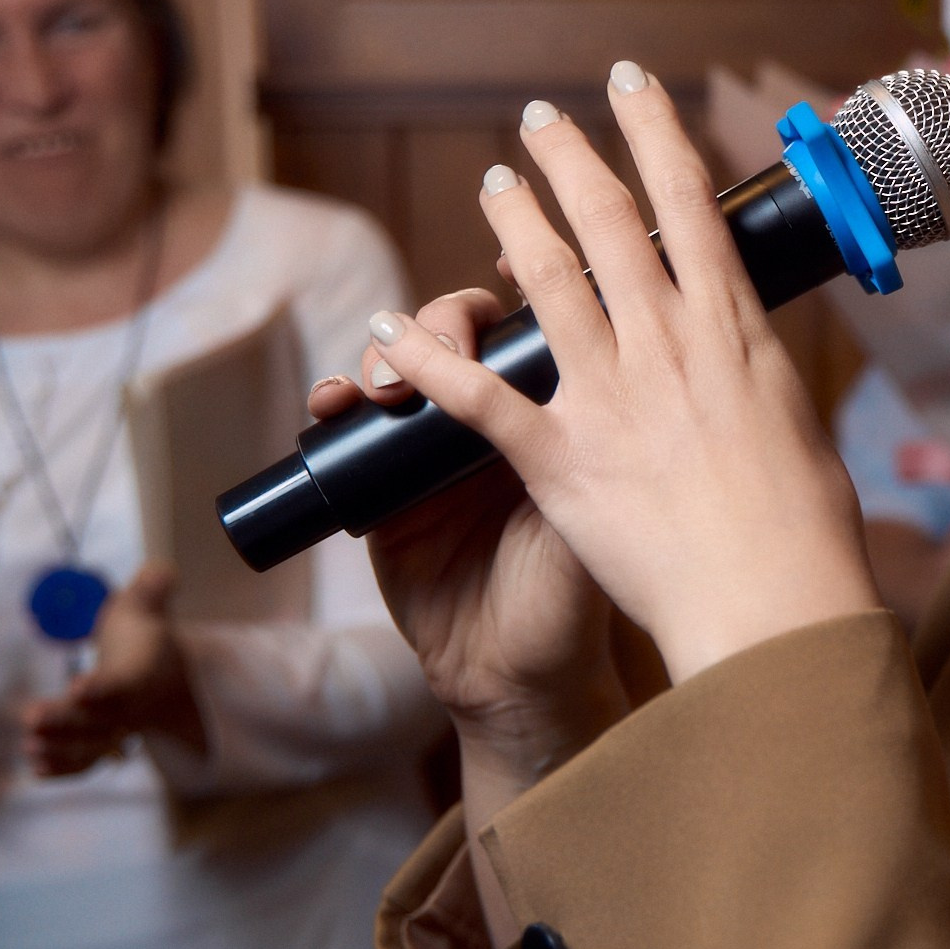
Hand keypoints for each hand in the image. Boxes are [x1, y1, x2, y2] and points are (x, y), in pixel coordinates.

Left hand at [23, 565, 204, 775]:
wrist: (162, 676)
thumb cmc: (141, 635)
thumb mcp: (146, 606)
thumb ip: (150, 588)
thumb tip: (160, 570)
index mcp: (140, 671)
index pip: (122, 682)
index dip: (102, 687)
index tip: (77, 688)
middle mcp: (131, 706)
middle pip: (100, 719)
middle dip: (66, 721)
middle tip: (30, 719)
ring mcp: (117, 729)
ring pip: (91, 745)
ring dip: (60, 749)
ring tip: (28, 746)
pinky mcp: (102, 743)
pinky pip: (86, 761)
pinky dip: (63, 767)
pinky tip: (34, 766)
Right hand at [323, 288, 624, 776]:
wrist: (523, 683)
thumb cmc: (577, 600)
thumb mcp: (594, 516)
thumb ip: (599, 449)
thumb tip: (617, 367)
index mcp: (553, 414)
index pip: (529, 325)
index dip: (517, 283)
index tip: (509, 266)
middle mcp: (491, 421)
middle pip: (457, 331)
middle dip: (443, 319)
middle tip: (453, 343)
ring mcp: (429, 453)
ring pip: (397, 367)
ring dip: (384, 354)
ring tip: (388, 381)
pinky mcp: (379, 491)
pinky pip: (346, 433)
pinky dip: (334, 403)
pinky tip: (332, 401)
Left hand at [361, 64, 880, 683]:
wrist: (775, 603)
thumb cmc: (805, 527)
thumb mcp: (794, 420)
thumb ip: (755, 374)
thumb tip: (746, 351)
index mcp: (733, 328)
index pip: (689, 202)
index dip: (653, 131)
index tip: (629, 84)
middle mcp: (667, 344)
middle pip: (609, 221)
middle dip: (571, 157)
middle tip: (539, 117)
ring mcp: (609, 396)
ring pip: (542, 283)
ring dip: (511, 224)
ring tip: (492, 182)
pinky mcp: (559, 458)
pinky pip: (476, 396)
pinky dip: (425, 361)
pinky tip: (389, 330)